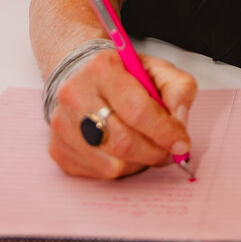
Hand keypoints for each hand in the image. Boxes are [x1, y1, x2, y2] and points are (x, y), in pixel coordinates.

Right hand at [48, 49, 196, 178]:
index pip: (138, 110)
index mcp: (102, 68)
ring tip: (146, 147)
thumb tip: (179, 120)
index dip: (165, 132)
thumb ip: (178, 87)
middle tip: (169, 151)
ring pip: (111, 164)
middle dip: (155, 152)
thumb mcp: (155, 68)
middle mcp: (75, 95)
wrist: (79, 73)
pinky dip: (119, 167)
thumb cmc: (121, 73)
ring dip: (138, 163)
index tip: (182, 143)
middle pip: (123, 142)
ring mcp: (63, 125)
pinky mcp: (58, 149)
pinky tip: (124, 151)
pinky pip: (97, 173)